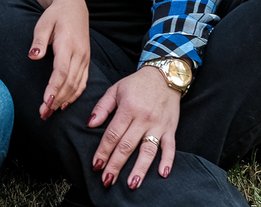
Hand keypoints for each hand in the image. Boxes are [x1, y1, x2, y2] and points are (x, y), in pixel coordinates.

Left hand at [29, 0, 89, 118]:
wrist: (74, 6)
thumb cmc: (55, 15)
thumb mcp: (43, 23)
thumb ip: (38, 41)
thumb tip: (33, 56)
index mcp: (68, 45)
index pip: (62, 72)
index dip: (54, 88)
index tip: (46, 102)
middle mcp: (79, 54)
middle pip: (69, 82)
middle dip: (56, 100)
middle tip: (43, 114)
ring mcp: (84, 59)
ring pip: (77, 85)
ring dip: (64, 100)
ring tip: (50, 112)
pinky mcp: (86, 61)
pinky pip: (82, 82)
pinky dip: (74, 95)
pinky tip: (63, 104)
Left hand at [88, 66, 181, 189]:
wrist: (165, 75)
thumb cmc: (137, 83)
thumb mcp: (115, 89)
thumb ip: (102, 107)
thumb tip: (89, 124)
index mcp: (127, 109)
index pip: (113, 134)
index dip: (103, 151)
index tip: (96, 165)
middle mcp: (143, 119)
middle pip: (127, 146)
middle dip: (116, 165)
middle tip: (107, 181)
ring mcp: (158, 125)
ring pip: (148, 150)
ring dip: (140, 169)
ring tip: (132, 184)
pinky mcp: (171, 129)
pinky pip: (170, 147)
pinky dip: (168, 161)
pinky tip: (163, 174)